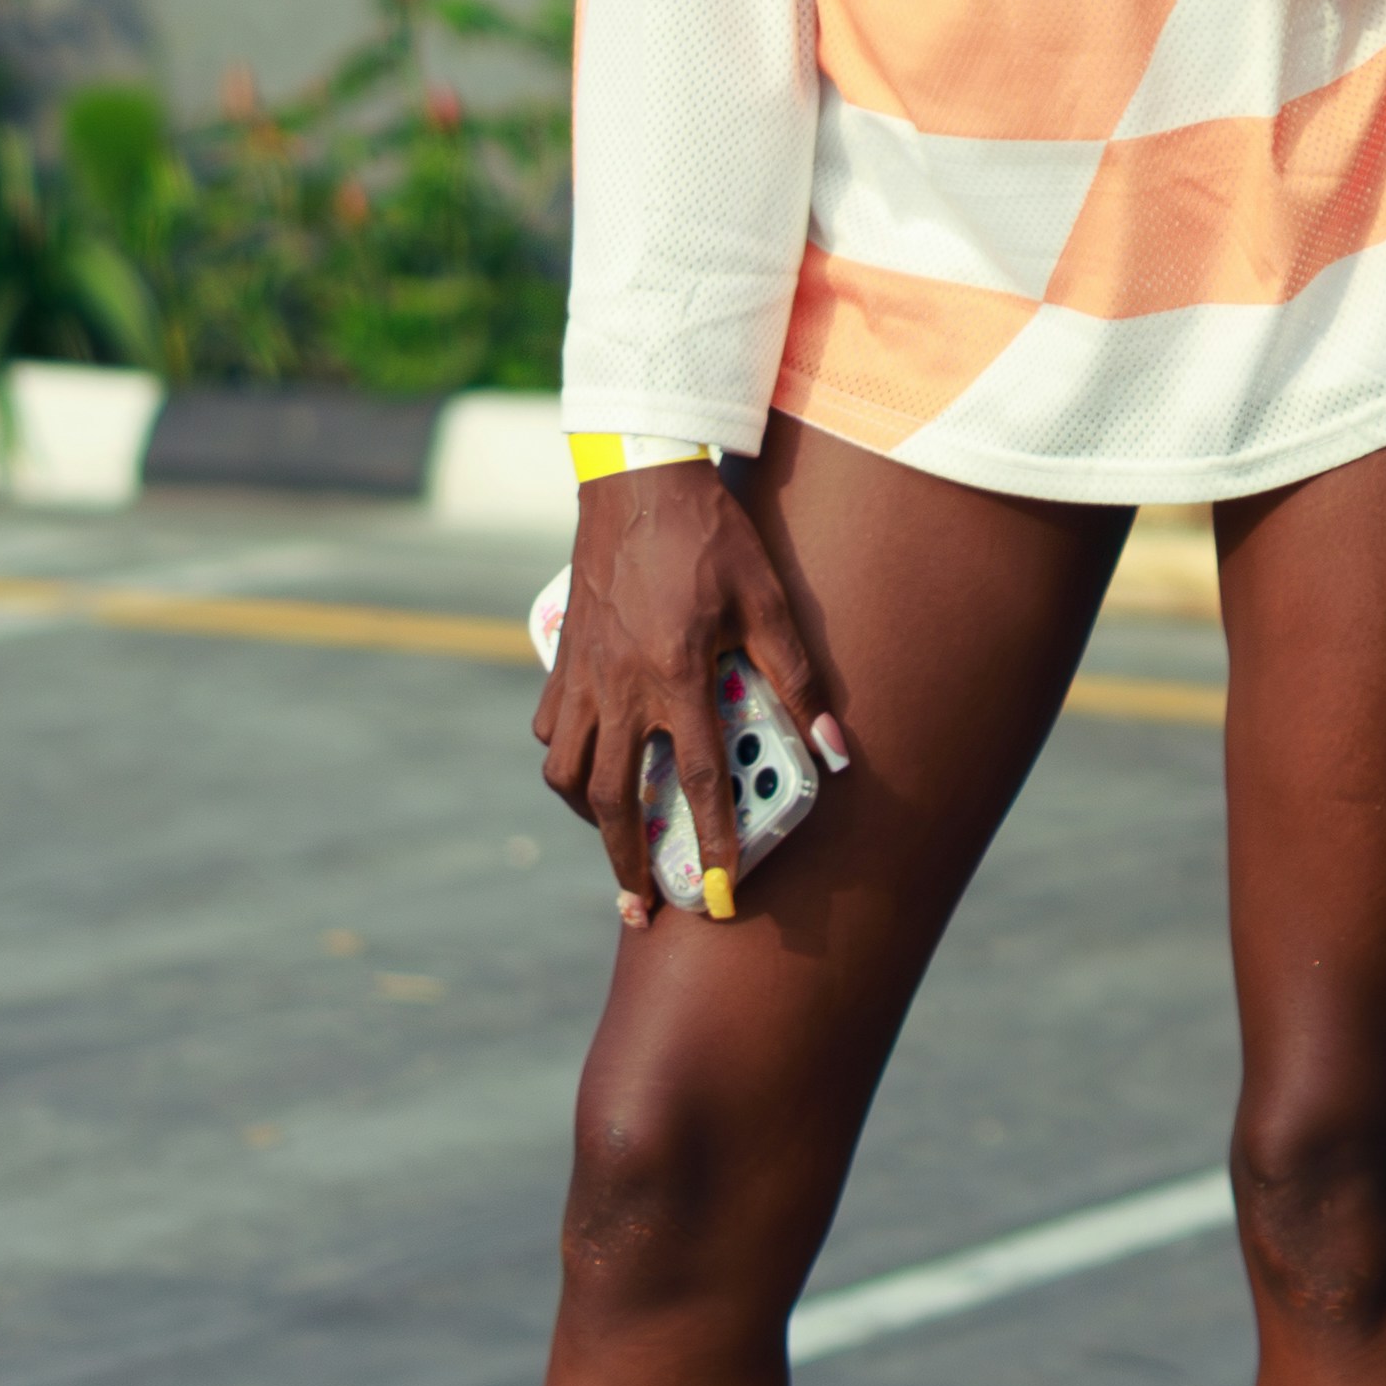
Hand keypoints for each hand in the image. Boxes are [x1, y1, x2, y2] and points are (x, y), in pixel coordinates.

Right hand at [533, 462, 851, 927]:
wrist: (638, 477)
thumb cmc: (711, 536)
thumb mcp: (768, 602)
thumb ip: (798, 680)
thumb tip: (834, 751)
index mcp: (677, 676)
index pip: (700, 783)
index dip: (711, 847)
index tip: (716, 897)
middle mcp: (621, 686)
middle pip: (613, 802)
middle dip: (627, 866)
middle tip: (642, 909)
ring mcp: (583, 674)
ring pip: (566, 773)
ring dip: (591, 818)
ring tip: (617, 838)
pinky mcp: (562, 657)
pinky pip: (551, 729)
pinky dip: (567, 759)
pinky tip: (590, 764)